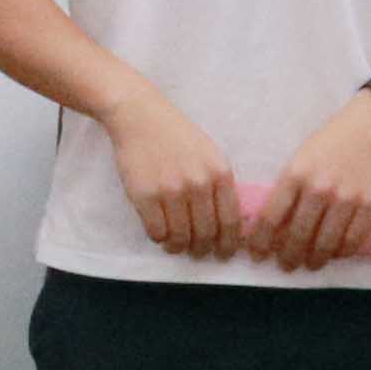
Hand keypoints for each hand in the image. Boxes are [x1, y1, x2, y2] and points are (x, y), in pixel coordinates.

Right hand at [104, 96, 249, 260]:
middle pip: (206, 233)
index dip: (228, 244)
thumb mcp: (210, 154)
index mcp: (219, 173)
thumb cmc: (177, 135)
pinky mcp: (145, 196)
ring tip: (176, 245)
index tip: (223, 253)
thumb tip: (228, 223)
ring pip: (180, 237)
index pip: (230, 221)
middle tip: (198, 252)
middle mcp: (198, 184)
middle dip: (203, 249)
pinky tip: (160, 233)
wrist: (140, 116)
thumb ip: (220, 184)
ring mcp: (171, 191)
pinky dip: (160, 238)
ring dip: (179, 247)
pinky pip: (156, 232)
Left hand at [250, 97, 370, 269]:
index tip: (258, 254)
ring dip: (315, 260)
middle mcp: (319, 188)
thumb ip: (288, 188)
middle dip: (288, 257)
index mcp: (296, 174)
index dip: (261, 241)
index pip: (271, 217)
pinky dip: (341, 252)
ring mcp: (347, 198)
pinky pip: (352, 240)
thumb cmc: (331, 142)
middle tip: (286, 265)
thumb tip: (272, 224)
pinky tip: (335, 254)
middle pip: (297, 236)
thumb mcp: (300, 158)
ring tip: (310, 264)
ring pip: (325, 243)